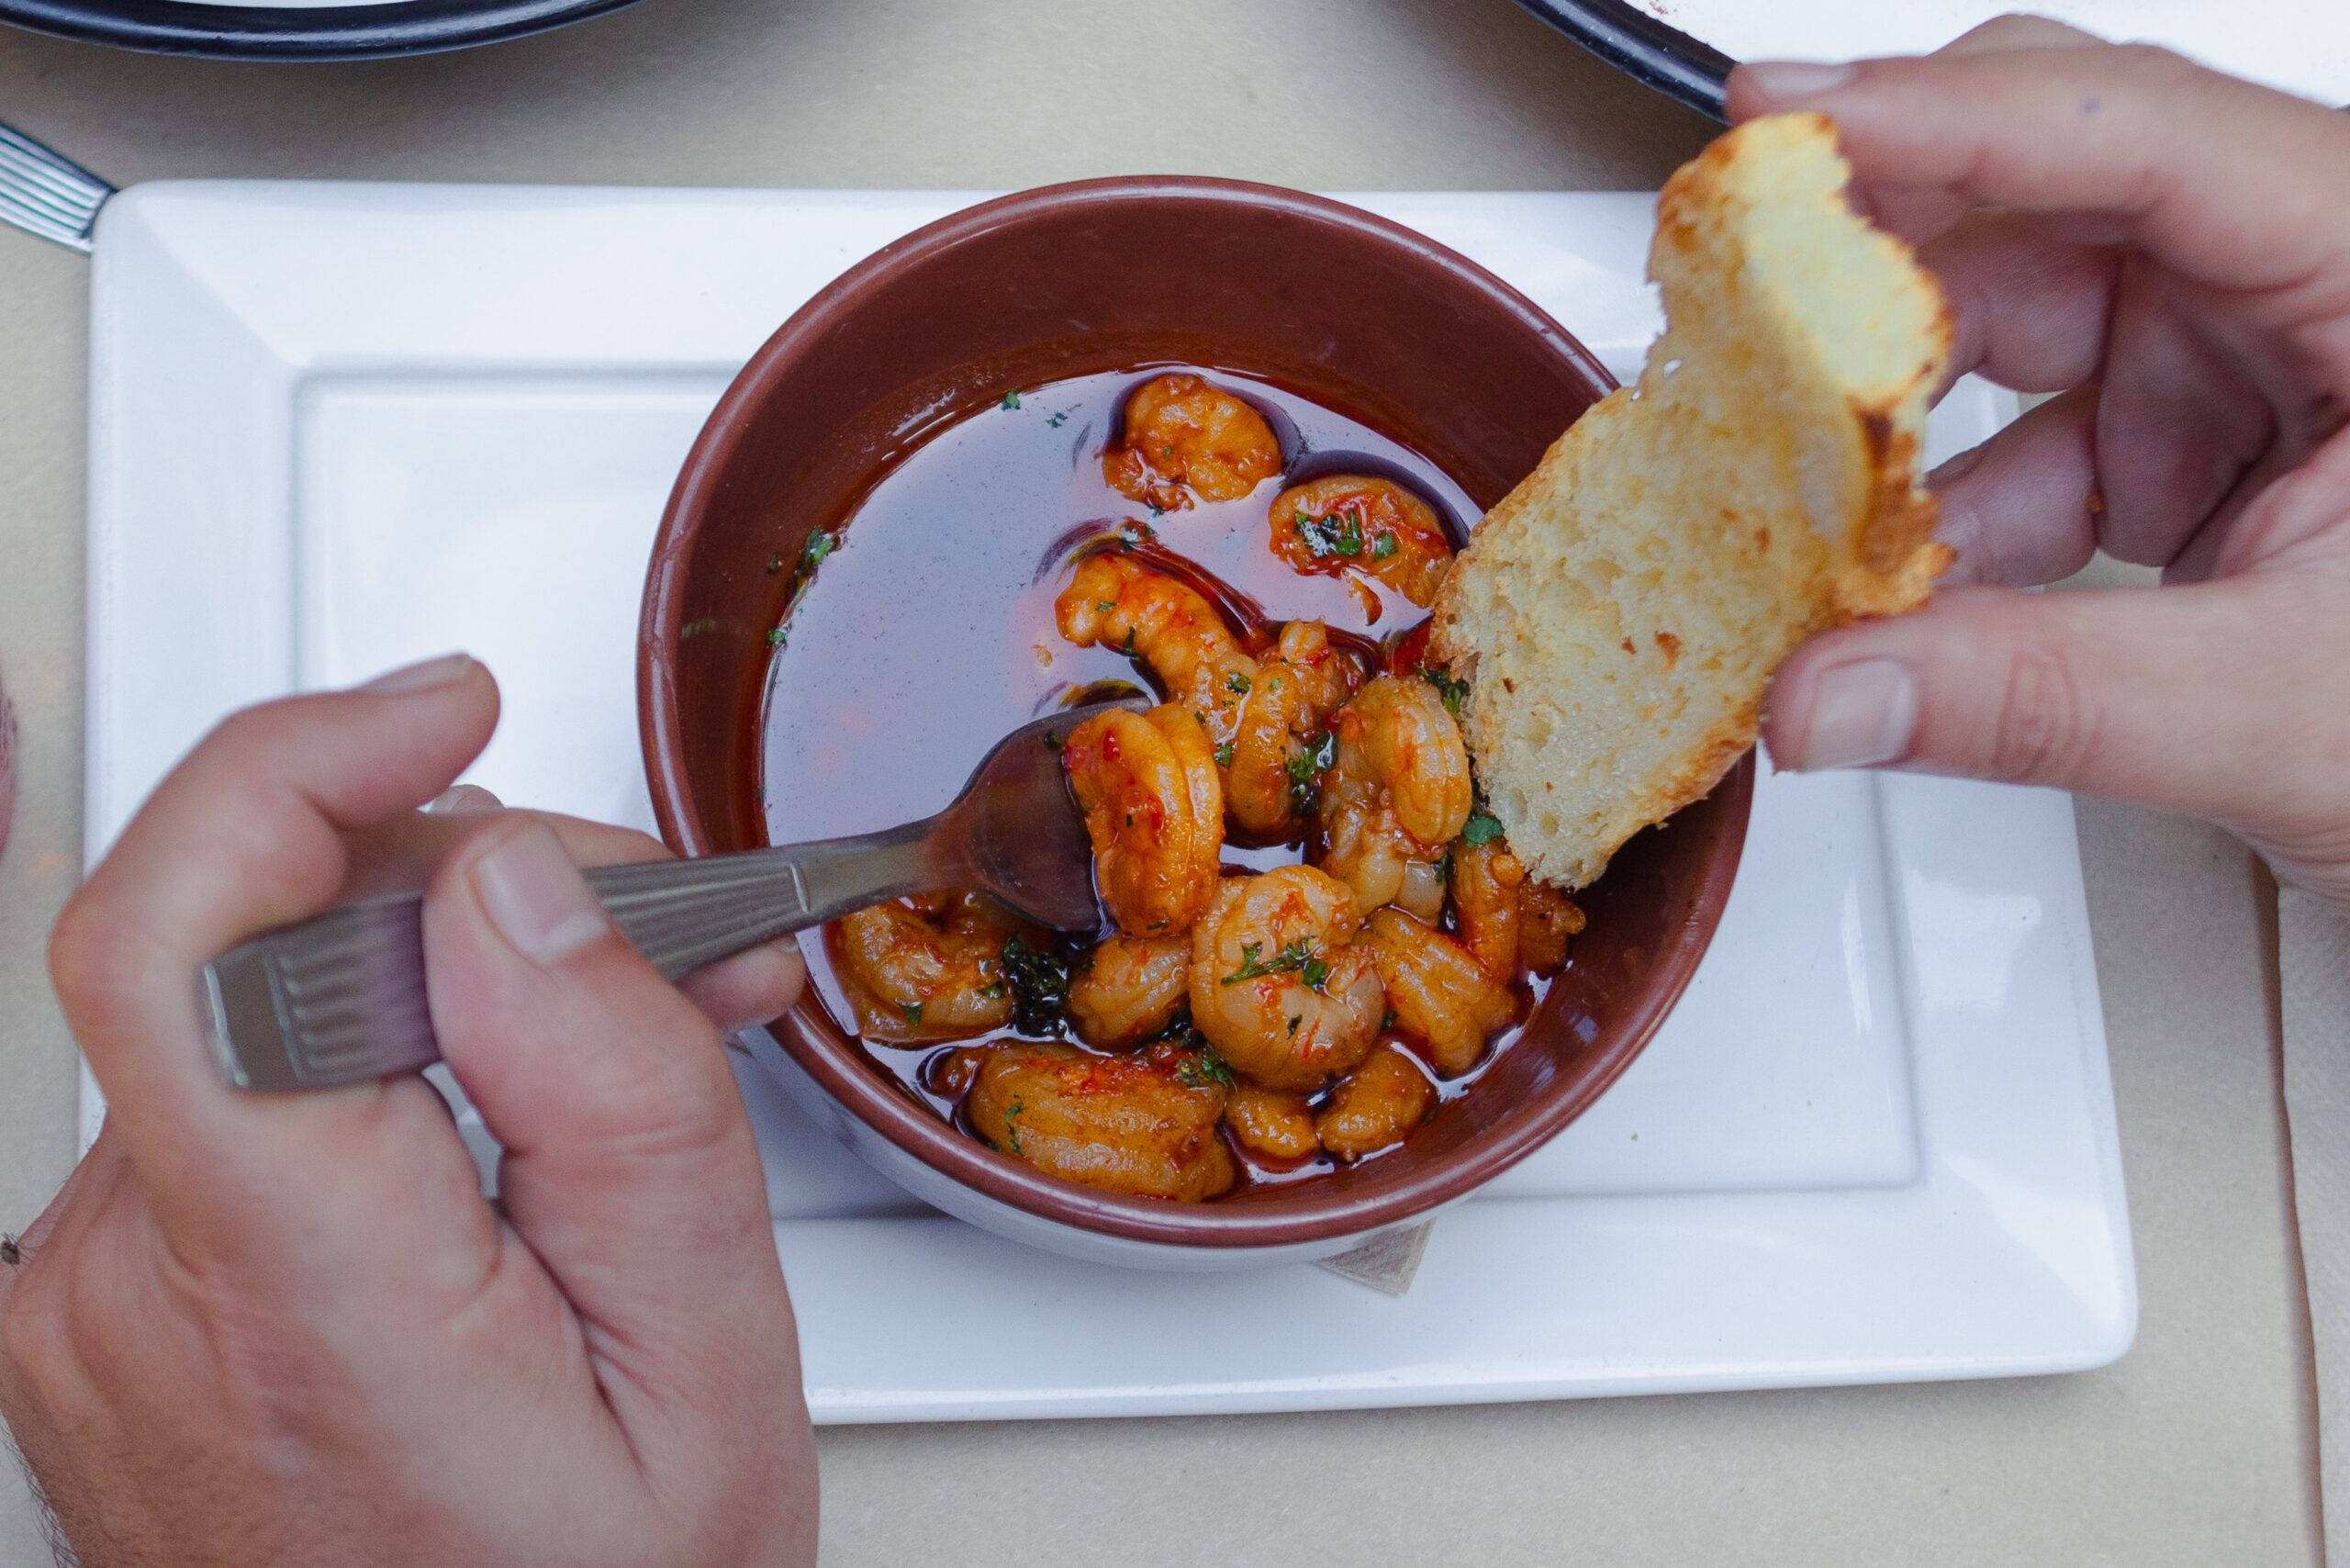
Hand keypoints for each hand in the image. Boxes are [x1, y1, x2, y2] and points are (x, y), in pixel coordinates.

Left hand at [0, 656, 816, 1565]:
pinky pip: (232, 1088)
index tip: (445, 712)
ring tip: (614, 1043)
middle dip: (465, 874)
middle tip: (669, 933)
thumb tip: (518, 882)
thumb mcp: (703, 1363)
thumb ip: (619, 1104)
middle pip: (248, 936)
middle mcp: (128, 1291)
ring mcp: (93, 1304)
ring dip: (437, 968)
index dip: (295, 766)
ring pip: (251, 1001)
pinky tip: (499, 1113)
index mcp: (287, 1299)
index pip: (174, 942)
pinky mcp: (104, 1303)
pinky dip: (372, 1051)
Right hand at [1733, 19, 2349, 907]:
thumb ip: (2039, 700)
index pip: (2150, 134)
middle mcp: (2318, 281)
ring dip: (1894, 407)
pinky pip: (2027, 430)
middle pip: (2060, 189)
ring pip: (2021, 312)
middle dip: (1883, 248)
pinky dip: (1940, 504)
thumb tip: (1827, 693)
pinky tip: (1890, 578)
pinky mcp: (2204, 436)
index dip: (1946, 114)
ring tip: (1789, 479)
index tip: (1781, 117)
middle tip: (1739, 279)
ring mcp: (2257, 356)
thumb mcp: (2291, 712)